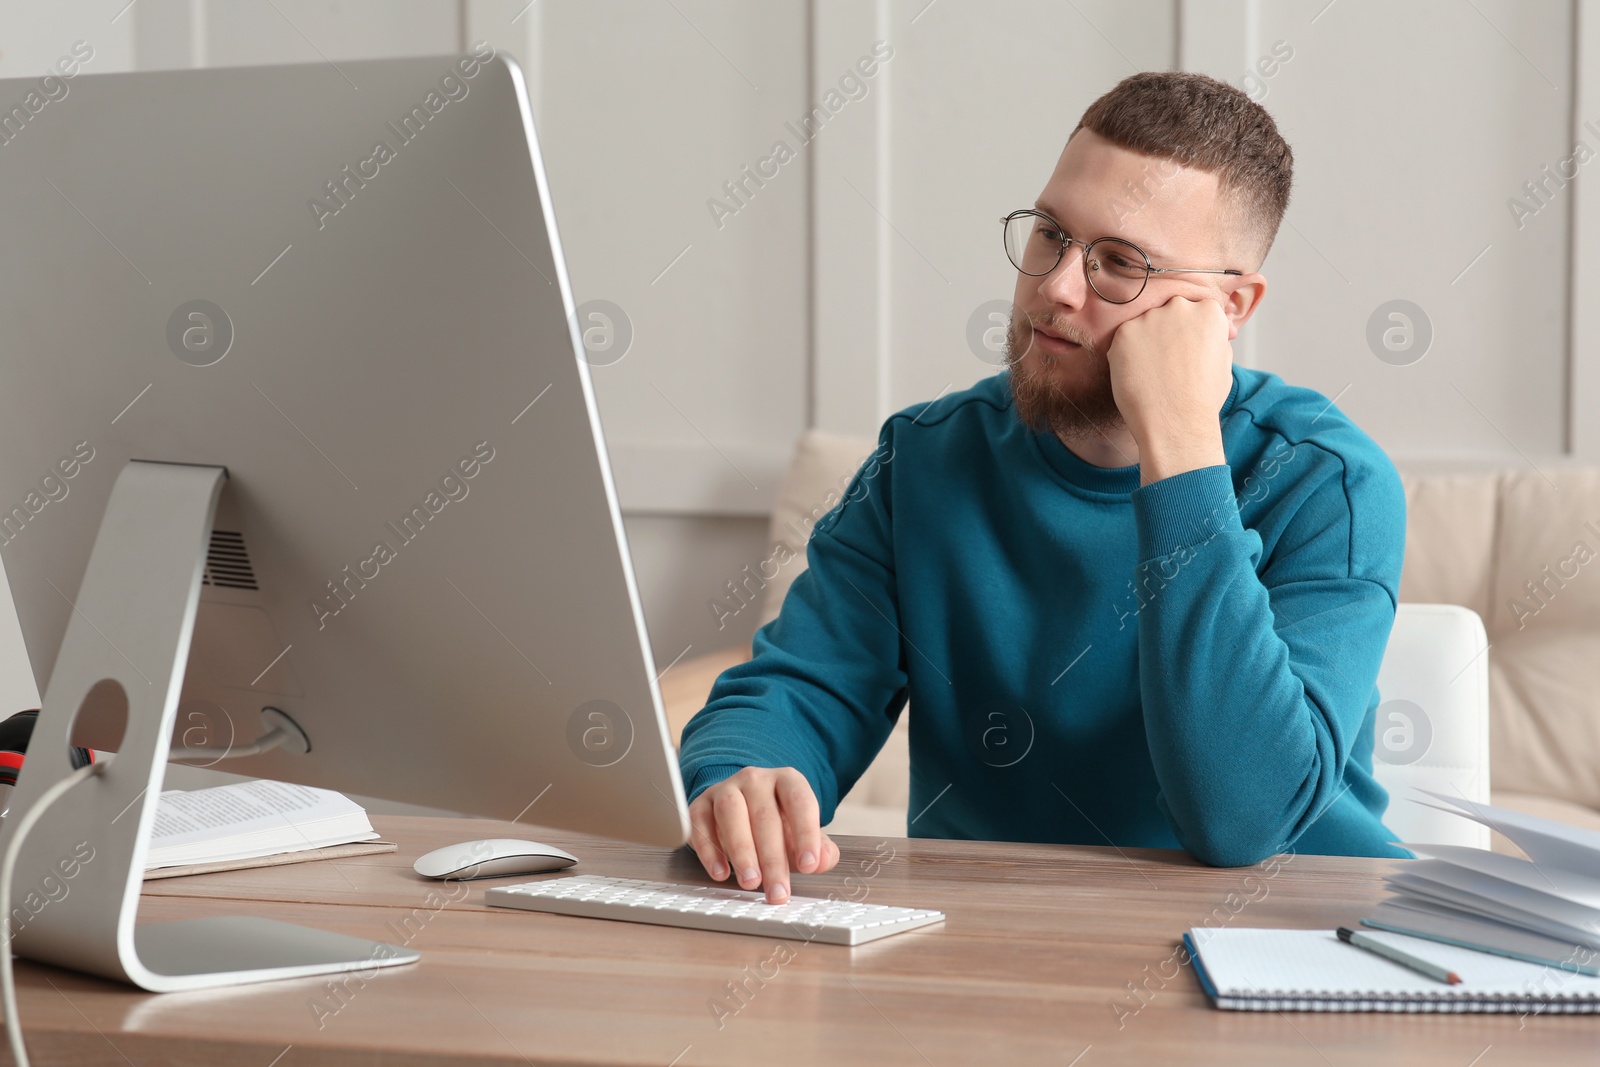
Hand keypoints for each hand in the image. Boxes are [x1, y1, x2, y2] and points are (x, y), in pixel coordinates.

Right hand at [688, 766, 840, 902]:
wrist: (742, 808)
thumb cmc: (777, 824)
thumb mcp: (802, 834)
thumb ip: (820, 849)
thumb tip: (822, 860)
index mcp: (787, 780)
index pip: (800, 801)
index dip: (806, 834)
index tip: (809, 865)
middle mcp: (756, 779)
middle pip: (764, 815)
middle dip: (772, 858)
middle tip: (777, 890)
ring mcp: (725, 789)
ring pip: (731, 812)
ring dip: (741, 851)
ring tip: (750, 882)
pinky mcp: (700, 804)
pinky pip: (700, 824)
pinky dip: (709, 850)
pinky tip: (721, 873)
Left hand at [1105, 295, 1232, 484]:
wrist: (1175, 423)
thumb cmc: (1202, 399)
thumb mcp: (1223, 362)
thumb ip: (1214, 338)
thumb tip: (1208, 330)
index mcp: (1209, 311)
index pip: (1196, 309)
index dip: (1190, 332)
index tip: (1187, 351)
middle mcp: (1179, 307)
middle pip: (1170, 312)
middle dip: (1169, 332)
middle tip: (1168, 362)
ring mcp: (1149, 318)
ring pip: (1146, 325)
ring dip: (1147, 342)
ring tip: (1153, 373)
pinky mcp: (1124, 333)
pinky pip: (1124, 339)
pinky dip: (1127, 354)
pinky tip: (1138, 375)